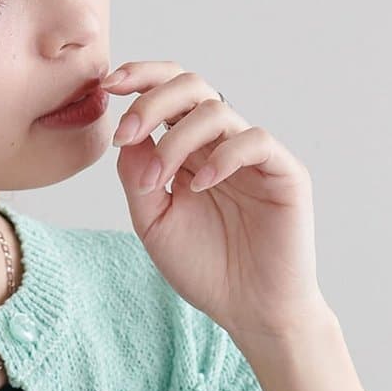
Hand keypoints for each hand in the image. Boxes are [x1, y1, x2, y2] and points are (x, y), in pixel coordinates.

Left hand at [104, 59, 328, 343]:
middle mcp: (221, 145)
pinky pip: (255, 141)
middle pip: (192, 86)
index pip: (169, 94)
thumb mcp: (154, 224)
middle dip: (151, 101)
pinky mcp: (284, 173)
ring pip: (217, 111)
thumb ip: (137, 179)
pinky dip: (222, 157)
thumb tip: (127, 135)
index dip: (140, 78)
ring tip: (160, 181)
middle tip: (125, 134)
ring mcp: (253, 156)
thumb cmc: (205, 270)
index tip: (107, 85)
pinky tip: (200, 186)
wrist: (249, 312)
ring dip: (176, 139)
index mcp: (189, 151)